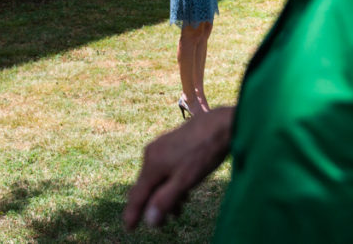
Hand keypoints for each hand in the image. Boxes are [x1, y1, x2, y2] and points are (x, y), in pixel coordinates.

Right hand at [124, 107, 234, 230]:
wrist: (221, 124)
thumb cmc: (205, 152)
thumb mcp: (186, 180)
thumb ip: (166, 200)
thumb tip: (149, 220)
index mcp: (152, 164)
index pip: (137, 194)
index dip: (133, 213)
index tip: (130, 228)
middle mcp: (152, 153)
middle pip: (147, 186)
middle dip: (154, 205)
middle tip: (164, 223)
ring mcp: (161, 146)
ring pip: (159, 177)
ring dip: (166, 195)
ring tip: (179, 211)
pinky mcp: (172, 142)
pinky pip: (166, 168)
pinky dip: (172, 182)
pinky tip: (185, 190)